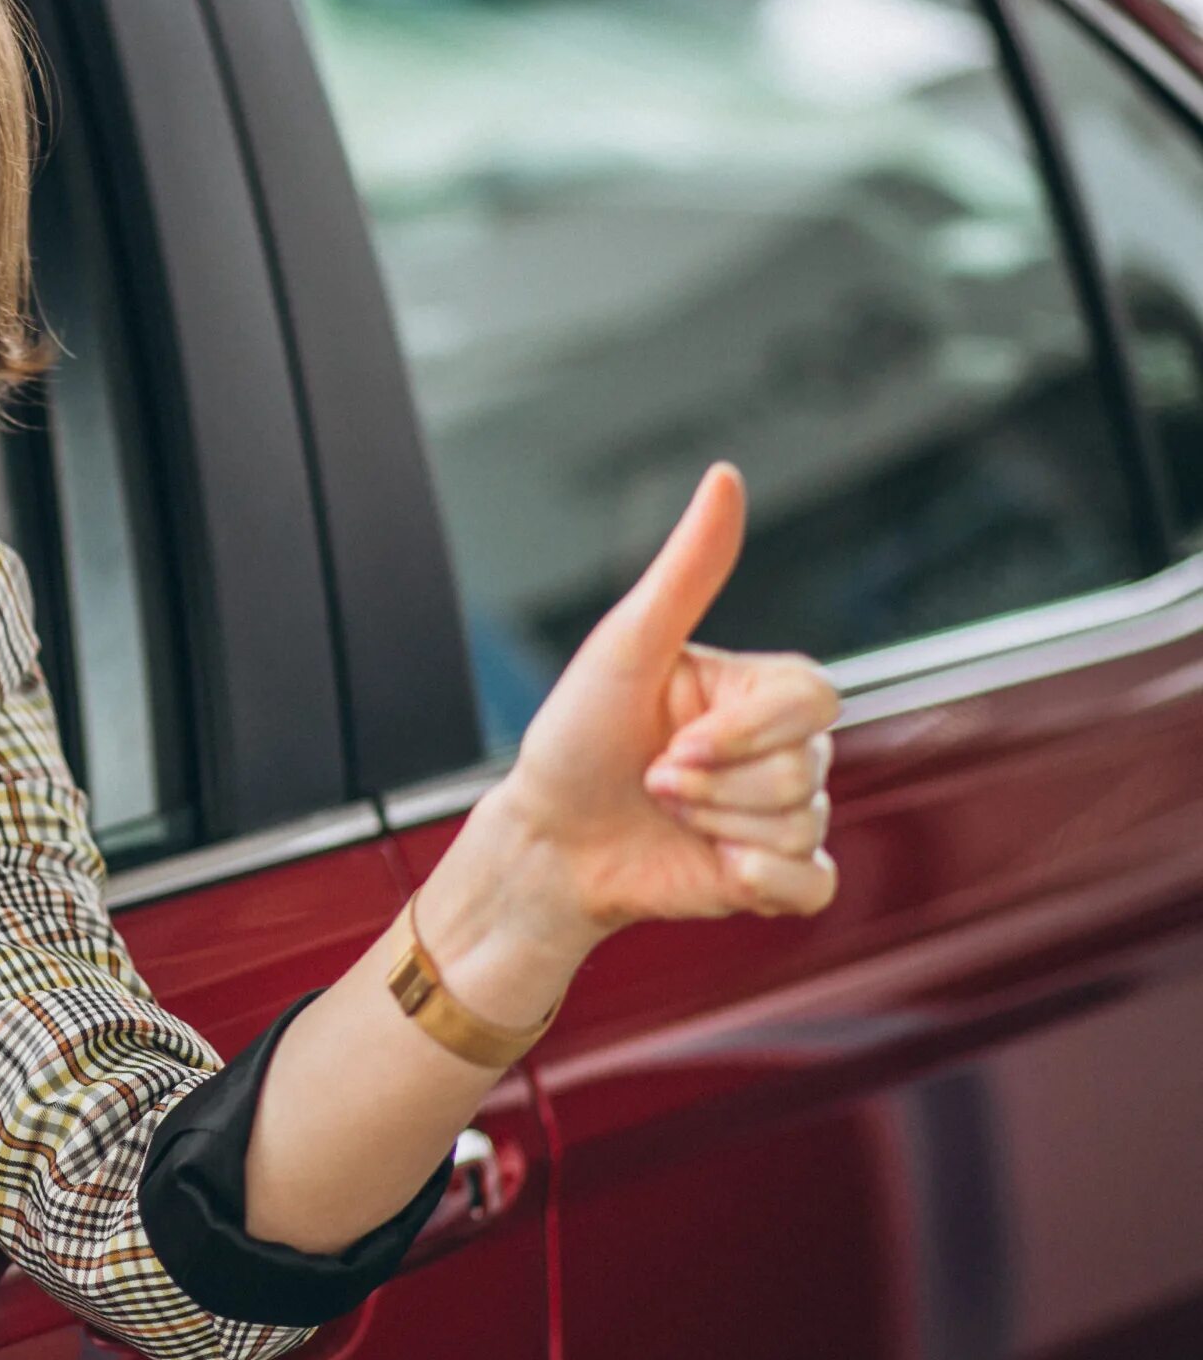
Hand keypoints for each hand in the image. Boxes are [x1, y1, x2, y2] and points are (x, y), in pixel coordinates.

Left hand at [491, 462, 841, 951]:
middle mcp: (779, 748)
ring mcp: (781, 813)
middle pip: (804, 770)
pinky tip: (712, 867)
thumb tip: (725, 476)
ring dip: (714, 826)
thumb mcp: (624, 646)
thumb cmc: (576, 737)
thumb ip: (687, 570)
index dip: (746, 733)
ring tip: (663, 811)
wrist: (545, 839)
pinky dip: (762, 883)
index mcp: (755, 689)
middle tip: (652, 780)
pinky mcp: (774, 877)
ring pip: (801, 825)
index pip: (815, 700)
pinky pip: (813, 883)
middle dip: (711, 786)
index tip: (674, 745)